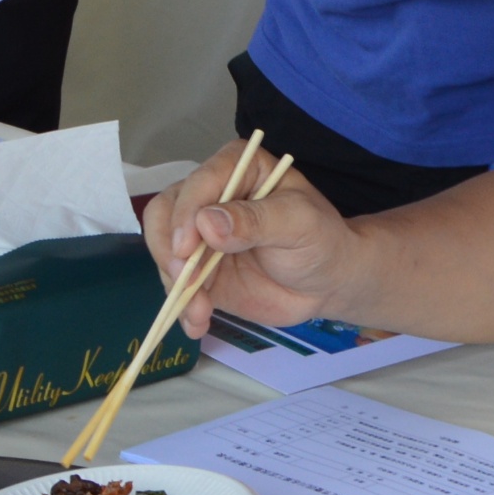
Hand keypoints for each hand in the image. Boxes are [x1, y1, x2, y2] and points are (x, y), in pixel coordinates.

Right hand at [143, 139, 359, 339]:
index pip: (197, 183)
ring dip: (175, 285)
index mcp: (237, 168)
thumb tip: (207, 223)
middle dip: (169, 250)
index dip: (185, 214)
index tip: (186, 249)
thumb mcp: (298, 222)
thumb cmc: (321, 240)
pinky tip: (197, 325)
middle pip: (166, 213)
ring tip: (200, 313)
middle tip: (186, 283)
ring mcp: (201, 236)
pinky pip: (177, 286)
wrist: (328, 282)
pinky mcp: (200, 271)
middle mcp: (211, 197)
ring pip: (166, 251)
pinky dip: (181, 307)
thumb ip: (256, 220)